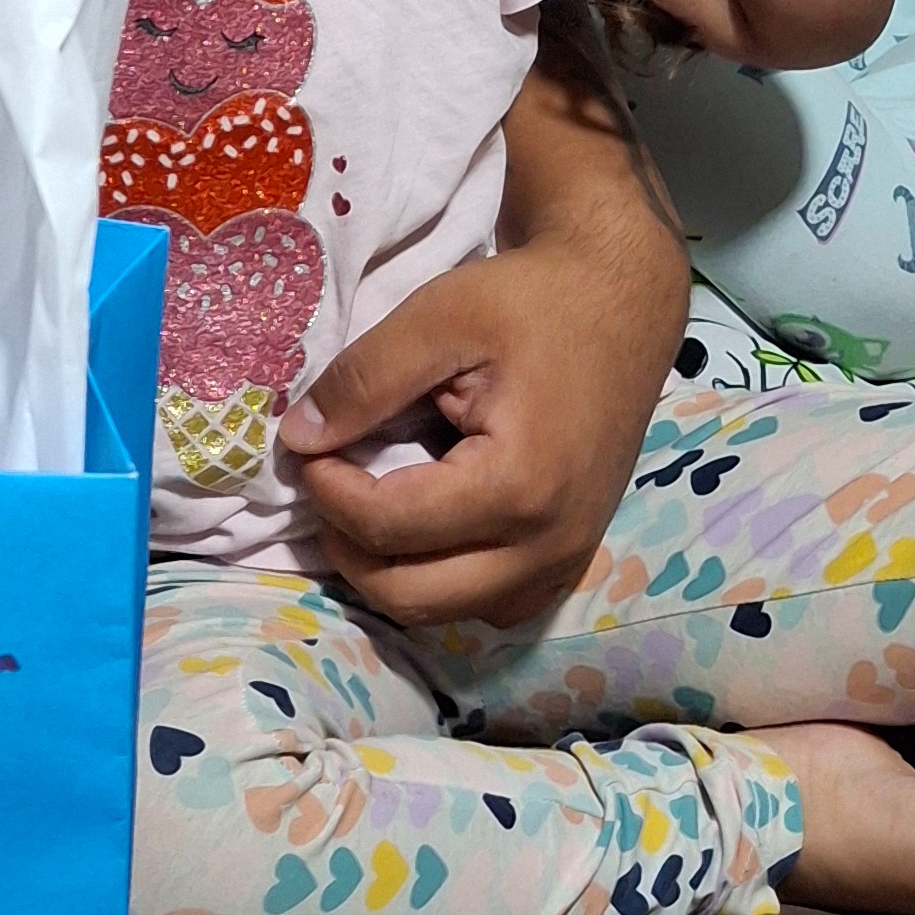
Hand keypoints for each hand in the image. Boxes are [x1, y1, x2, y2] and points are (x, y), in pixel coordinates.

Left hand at [278, 238, 666, 626]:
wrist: (617, 301)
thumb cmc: (532, 302)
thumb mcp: (437, 319)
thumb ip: (363, 382)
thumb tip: (297, 439)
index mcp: (519, 486)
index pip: (387, 526)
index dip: (326, 489)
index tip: (309, 444)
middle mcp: (547, 545)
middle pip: (408, 594)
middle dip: (347, 544)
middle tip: (329, 480)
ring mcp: (564, 561)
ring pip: (443, 613)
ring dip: (387, 570)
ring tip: (366, 502)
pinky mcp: (568, 559)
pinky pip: (485, 603)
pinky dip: (437, 580)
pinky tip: (418, 524)